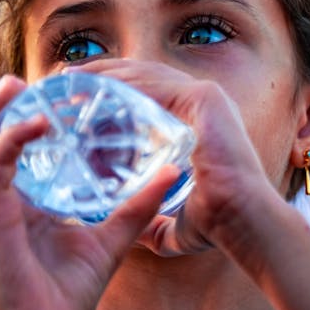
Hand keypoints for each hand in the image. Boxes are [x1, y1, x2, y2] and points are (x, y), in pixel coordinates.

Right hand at [0, 74, 177, 309]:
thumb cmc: (70, 292)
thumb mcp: (111, 237)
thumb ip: (136, 204)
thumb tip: (173, 172)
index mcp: (17, 199)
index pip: (1, 143)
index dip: (16, 114)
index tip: (48, 90)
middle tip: (21, 80)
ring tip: (15, 87)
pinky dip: (11, 139)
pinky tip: (38, 123)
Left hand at [76, 58, 273, 256]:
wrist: (243, 223)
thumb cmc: (218, 224)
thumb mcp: (177, 224)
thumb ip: (156, 224)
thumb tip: (138, 235)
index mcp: (198, 120)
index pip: (149, 92)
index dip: (113, 89)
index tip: (78, 95)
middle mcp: (204, 101)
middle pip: (144, 76)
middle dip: (103, 74)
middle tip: (66, 80)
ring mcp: (207, 96)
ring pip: (145, 75)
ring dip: (105, 73)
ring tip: (69, 79)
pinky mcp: (205, 98)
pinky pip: (154, 83)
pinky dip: (120, 82)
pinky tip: (90, 86)